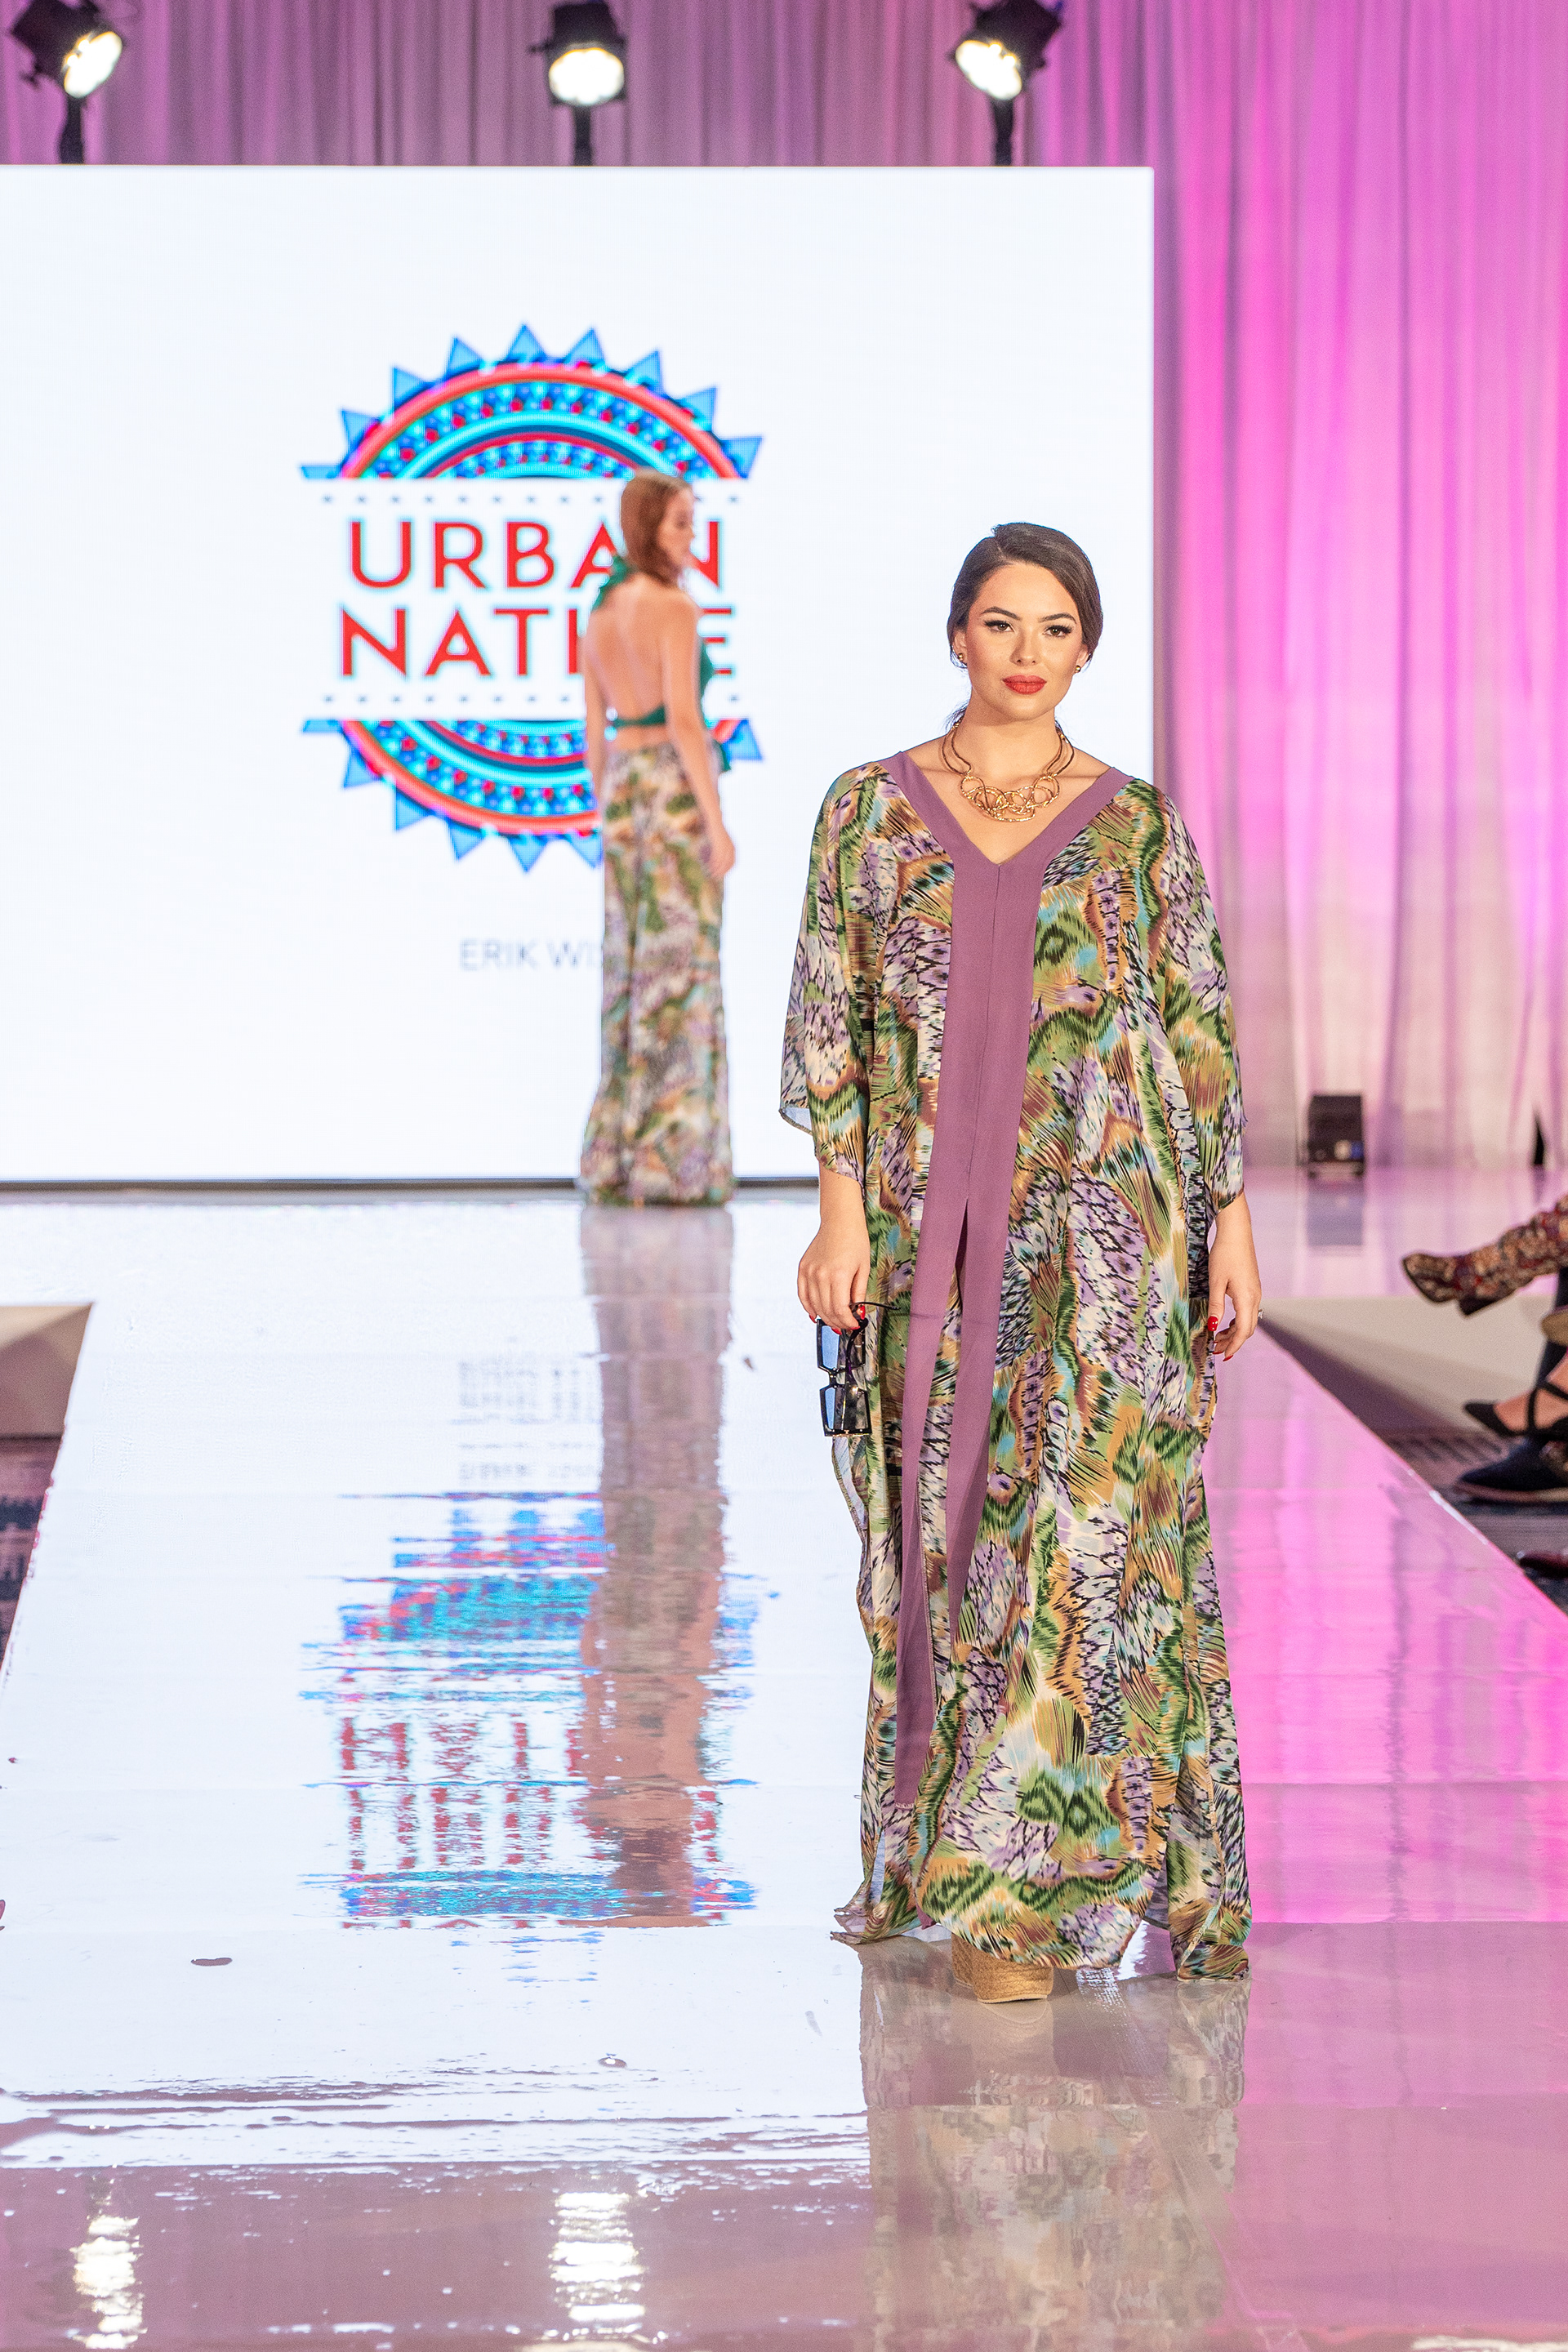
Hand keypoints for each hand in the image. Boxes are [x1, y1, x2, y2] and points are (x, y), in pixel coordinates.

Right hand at [705, 824, 735, 880]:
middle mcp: (730, 848)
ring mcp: (725, 846)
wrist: (714, 819)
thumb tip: (715, 854)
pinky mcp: (718, 844)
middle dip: (722, 872)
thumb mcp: (719, 839)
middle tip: (715, 877)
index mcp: (732, 847)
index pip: (732, 862)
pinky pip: (716, 857)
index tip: (721, 875)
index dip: (727, 870)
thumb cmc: (715, 828)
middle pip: (728, 864)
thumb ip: (718, 847)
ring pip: (721, 862)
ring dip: (716, 870)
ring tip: (711, 875)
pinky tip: (709, 868)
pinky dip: (713, 864)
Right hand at [797, 1167, 869, 1330]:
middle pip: (826, 1310)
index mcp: (839, 1275)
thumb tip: (857, 1313)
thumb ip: (858, 1294)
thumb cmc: (855, 1241)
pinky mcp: (802, 1269)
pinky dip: (808, 1307)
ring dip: (825, 1317)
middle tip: (846, 1325)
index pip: (839, 1310)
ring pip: (814, 1305)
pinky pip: (803, 1295)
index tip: (854, 1324)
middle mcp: (821, 1275)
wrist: (840, 1221)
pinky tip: (816, 1314)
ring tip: (834, 1320)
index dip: (847, 1321)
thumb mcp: (863, 1269)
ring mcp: (809, 1272)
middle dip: (838, 1322)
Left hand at [1206, 1192, 1261, 1361]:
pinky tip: (1225, 1322)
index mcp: (1247, 1298)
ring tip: (1217, 1337)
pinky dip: (1237, 1321)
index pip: (1243, 1331)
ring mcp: (1256, 1292)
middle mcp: (1255, 1297)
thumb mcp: (1216, 1282)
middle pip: (1247, 1328)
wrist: (1237, 1233)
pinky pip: (1248, 1310)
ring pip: (1248, 1320)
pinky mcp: (1252, 1286)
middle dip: (1233, 1341)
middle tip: (1216, 1349)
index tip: (1223, 1356)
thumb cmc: (1224, 1255)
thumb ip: (1216, 1306)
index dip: (1233, 1346)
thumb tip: (1213, 1327)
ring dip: (1234, 1331)